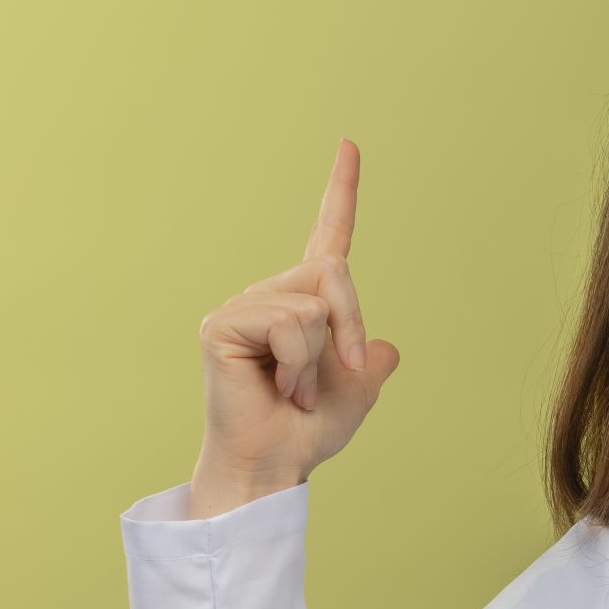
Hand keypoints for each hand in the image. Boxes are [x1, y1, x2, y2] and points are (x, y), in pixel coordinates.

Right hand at [192, 138, 402, 492]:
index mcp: (306, 303)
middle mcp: (272, 294)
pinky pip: (290, 323)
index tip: (350, 144)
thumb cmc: (309, 430)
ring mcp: (244, 305)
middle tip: (332, 374)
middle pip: (335, 273)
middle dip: (350, 327)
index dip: (341, 191)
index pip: (328, 236)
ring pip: (315, 303)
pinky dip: (297, 363)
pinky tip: (276, 386)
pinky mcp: (222, 322)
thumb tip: (386, 350)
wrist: (278, 465)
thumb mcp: (360, 391)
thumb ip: (372, 362)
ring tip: (293, 388)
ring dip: (320, 356)